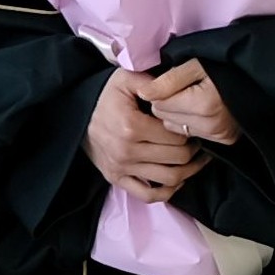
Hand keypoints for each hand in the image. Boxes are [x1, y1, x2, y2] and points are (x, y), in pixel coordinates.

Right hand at [86, 69, 201, 200]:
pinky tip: (178, 179)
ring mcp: (121, 168)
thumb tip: (176, 88)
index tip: (193, 125)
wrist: (77, 113)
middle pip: (177, 158)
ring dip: (189, 171)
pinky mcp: (116, 178)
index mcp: (132, 126)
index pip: (176, 136)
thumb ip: (153, 82)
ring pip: (169, 179)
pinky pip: (148, 195)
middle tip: (197, 141)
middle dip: (193, 150)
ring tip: (196, 160)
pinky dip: (168, 191)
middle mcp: (127, 151)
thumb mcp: (126, 79)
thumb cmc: (105, 96)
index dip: (190, 130)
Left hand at [131, 62, 237, 147]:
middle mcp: (211, 124)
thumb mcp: (195, 64)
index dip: (160, 92)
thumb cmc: (223, 67)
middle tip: (181, 90)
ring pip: (175, 128)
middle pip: (165, 118)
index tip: (169, 83)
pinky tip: (200, 111)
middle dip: (167, 104)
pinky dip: (190, 123)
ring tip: (190, 100)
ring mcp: (218, 135)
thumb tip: (142, 93)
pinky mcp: (224, 140)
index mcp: (203, 104)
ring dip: (177, 116)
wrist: (256, 79)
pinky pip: (191, 134)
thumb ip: (168, 80)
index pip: (159, 105)